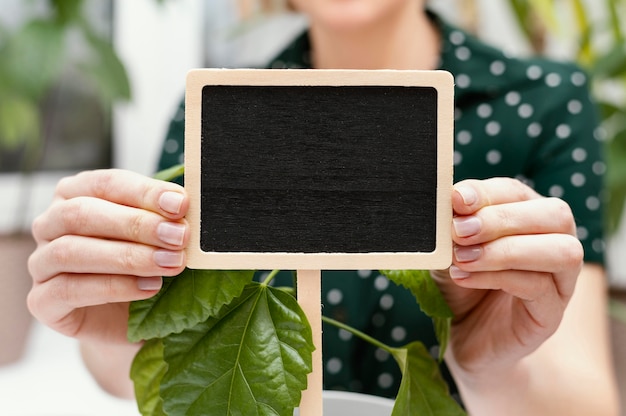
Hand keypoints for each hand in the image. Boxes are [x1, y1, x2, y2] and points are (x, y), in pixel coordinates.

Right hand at [27, 169, 189, 344]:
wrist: (131, 322)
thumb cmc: (143, 268)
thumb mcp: (157, 237)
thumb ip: (164, 218)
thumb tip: (184, 203)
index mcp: (77, 194)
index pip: (107, 184)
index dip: (144, 192)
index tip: (181, 204)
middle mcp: (51, 224)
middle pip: (83, 214)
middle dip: (137, 224)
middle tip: (178, 237)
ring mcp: (40, 263)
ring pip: (71, 251)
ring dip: (127, 257)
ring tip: (169, 264)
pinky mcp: (42, 301)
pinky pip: (68, 290)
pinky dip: (114, 287)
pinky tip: (149, 288)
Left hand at [432, 177, 582, 377]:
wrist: (464, 338)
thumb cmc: (460, 286)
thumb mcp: (449, 251)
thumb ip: (452, 227)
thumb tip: (449, 201)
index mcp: (529, 219)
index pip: (519, 192)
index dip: (488, 193)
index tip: (456, 199)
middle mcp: (555, 244)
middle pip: (555, 214)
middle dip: (502, 218)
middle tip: (459, 231)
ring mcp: (560, 281)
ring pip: (560, 251)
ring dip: (506, 249)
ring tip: (461, 257)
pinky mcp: (551, 315)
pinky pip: (537, 287)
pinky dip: (496, 277)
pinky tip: (463, 277)